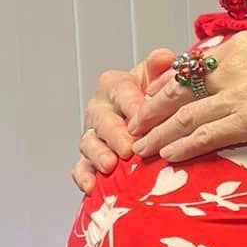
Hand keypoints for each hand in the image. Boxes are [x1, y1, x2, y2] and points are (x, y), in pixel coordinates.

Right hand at [74, 50, 174, 192]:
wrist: (150, 116)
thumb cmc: (155, 96)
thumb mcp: (160, 77)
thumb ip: (161, 68)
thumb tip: (164, 58)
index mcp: (115, 85)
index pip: (122, 92)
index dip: (132, 105)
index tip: (142, 117)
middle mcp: (100, 108)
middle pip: (103, 120)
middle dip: (116, 134)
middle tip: (129, 148)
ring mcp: (93, 134)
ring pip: (89, 143)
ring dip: (98, 155)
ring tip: (110, 166)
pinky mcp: (89, 158)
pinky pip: (81, 168)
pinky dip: (84, 177)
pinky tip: (91, 187)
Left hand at [128, 28, 246, 163]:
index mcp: (243, 48)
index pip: (193, 65)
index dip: (168, 83)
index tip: (153, 96)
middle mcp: (235, 68)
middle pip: (180, 89)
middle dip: (152, 108)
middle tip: (134, 124)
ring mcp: (241, 94)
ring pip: (185, 115)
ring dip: (159, 133)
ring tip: (140, 148)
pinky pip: (206, 135)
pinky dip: (182, 146)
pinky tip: (168, 156)